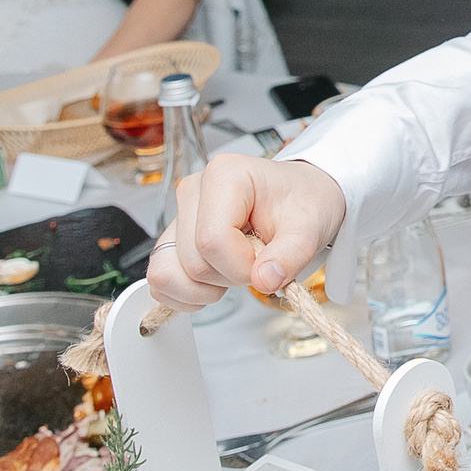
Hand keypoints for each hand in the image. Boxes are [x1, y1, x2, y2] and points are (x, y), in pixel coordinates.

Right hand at [148, 155, 344, 310]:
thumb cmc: (302, 204)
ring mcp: (179, 216)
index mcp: (225, 175)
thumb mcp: (310, 227)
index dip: (241, 266)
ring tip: (236, 270)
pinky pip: (160, 281)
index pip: (212, 240)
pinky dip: (186, 295)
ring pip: (167, 273)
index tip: (268, 263)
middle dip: (230, 276)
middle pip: (193, 261)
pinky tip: (215, 284)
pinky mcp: (173, 240)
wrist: (302, 200)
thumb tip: (264, 280)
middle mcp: (193, 191)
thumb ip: (291, 254)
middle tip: (258, 260)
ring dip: (205, 288)